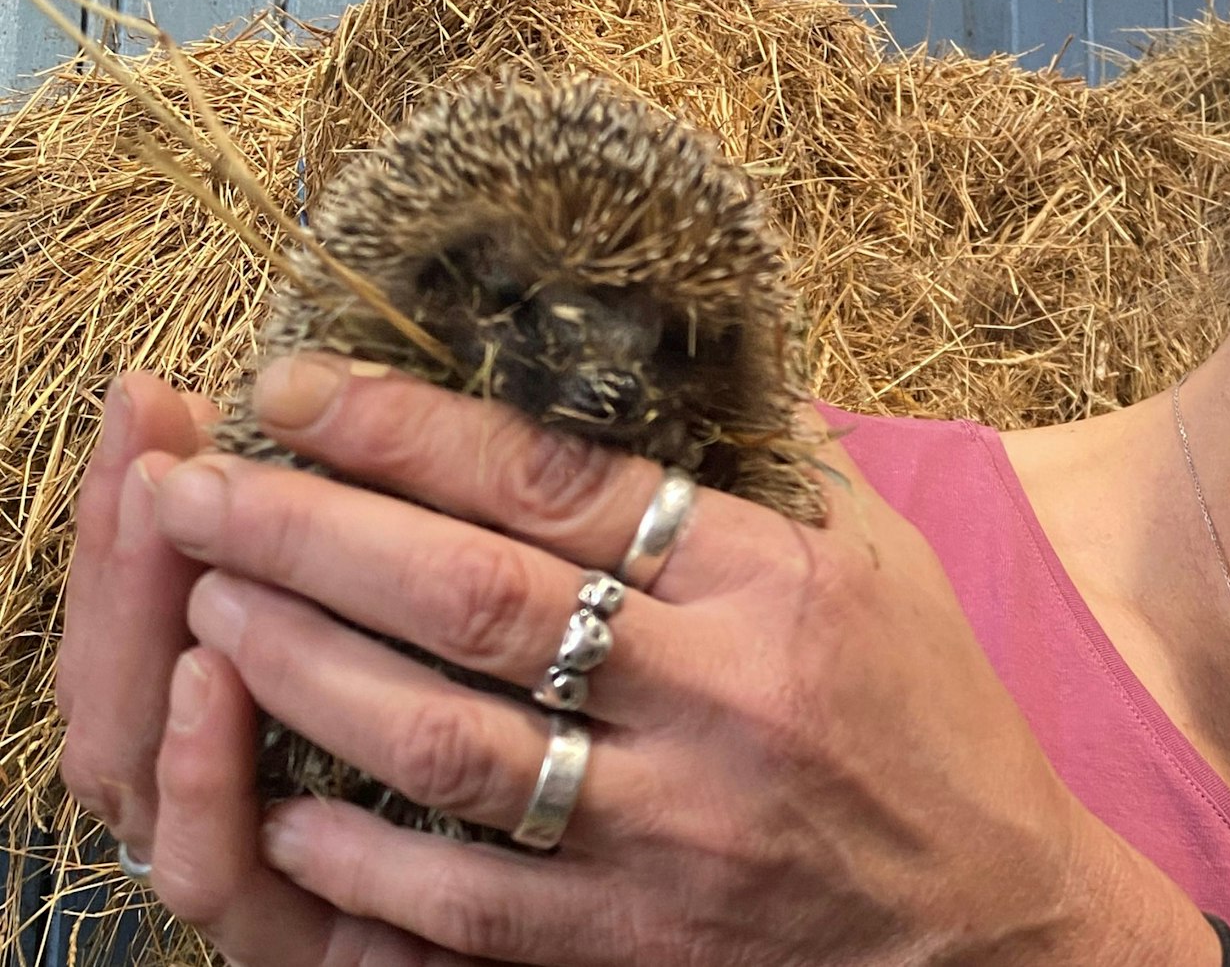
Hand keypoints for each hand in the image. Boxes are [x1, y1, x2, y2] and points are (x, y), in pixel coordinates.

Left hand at [88, 351, 1214, 965]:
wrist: (996, 918)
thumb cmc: (932, 717)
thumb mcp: (882, 563)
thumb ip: (773, 471)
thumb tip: (666, 363)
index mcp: (773, 582)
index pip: (559, 480)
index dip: (409, 429)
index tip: (298, 388)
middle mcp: (722, 696)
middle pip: (471, 596)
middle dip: (309, 529)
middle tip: (190, 484)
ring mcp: (677, 829)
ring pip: (445, 741)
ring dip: (305, 668)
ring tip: (209, 608)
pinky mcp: (645, 940)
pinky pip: (469, 898)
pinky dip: (361, 857)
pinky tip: (282, 806)